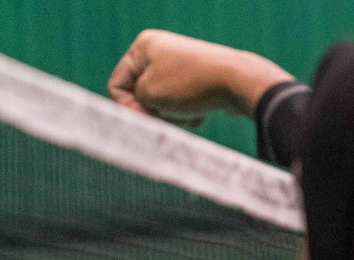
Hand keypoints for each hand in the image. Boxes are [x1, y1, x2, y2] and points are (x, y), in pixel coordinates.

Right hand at [108, 29, 293, 127]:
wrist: (237, 82)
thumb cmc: (189, 84)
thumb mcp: (148, 94)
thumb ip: (132, 103)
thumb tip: (134, 113)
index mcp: (142, 46)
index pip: (116, 85)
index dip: (126, 107)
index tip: (145, 117)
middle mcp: (159, 51)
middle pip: (139, 95)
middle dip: (151, 112)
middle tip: (166, 118)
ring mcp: (178, 64)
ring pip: (159, 103)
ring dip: (169, 116)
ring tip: (186, 114)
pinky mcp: (194, 79)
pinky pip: (178, 104)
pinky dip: (184, 113)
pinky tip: (198, 113)